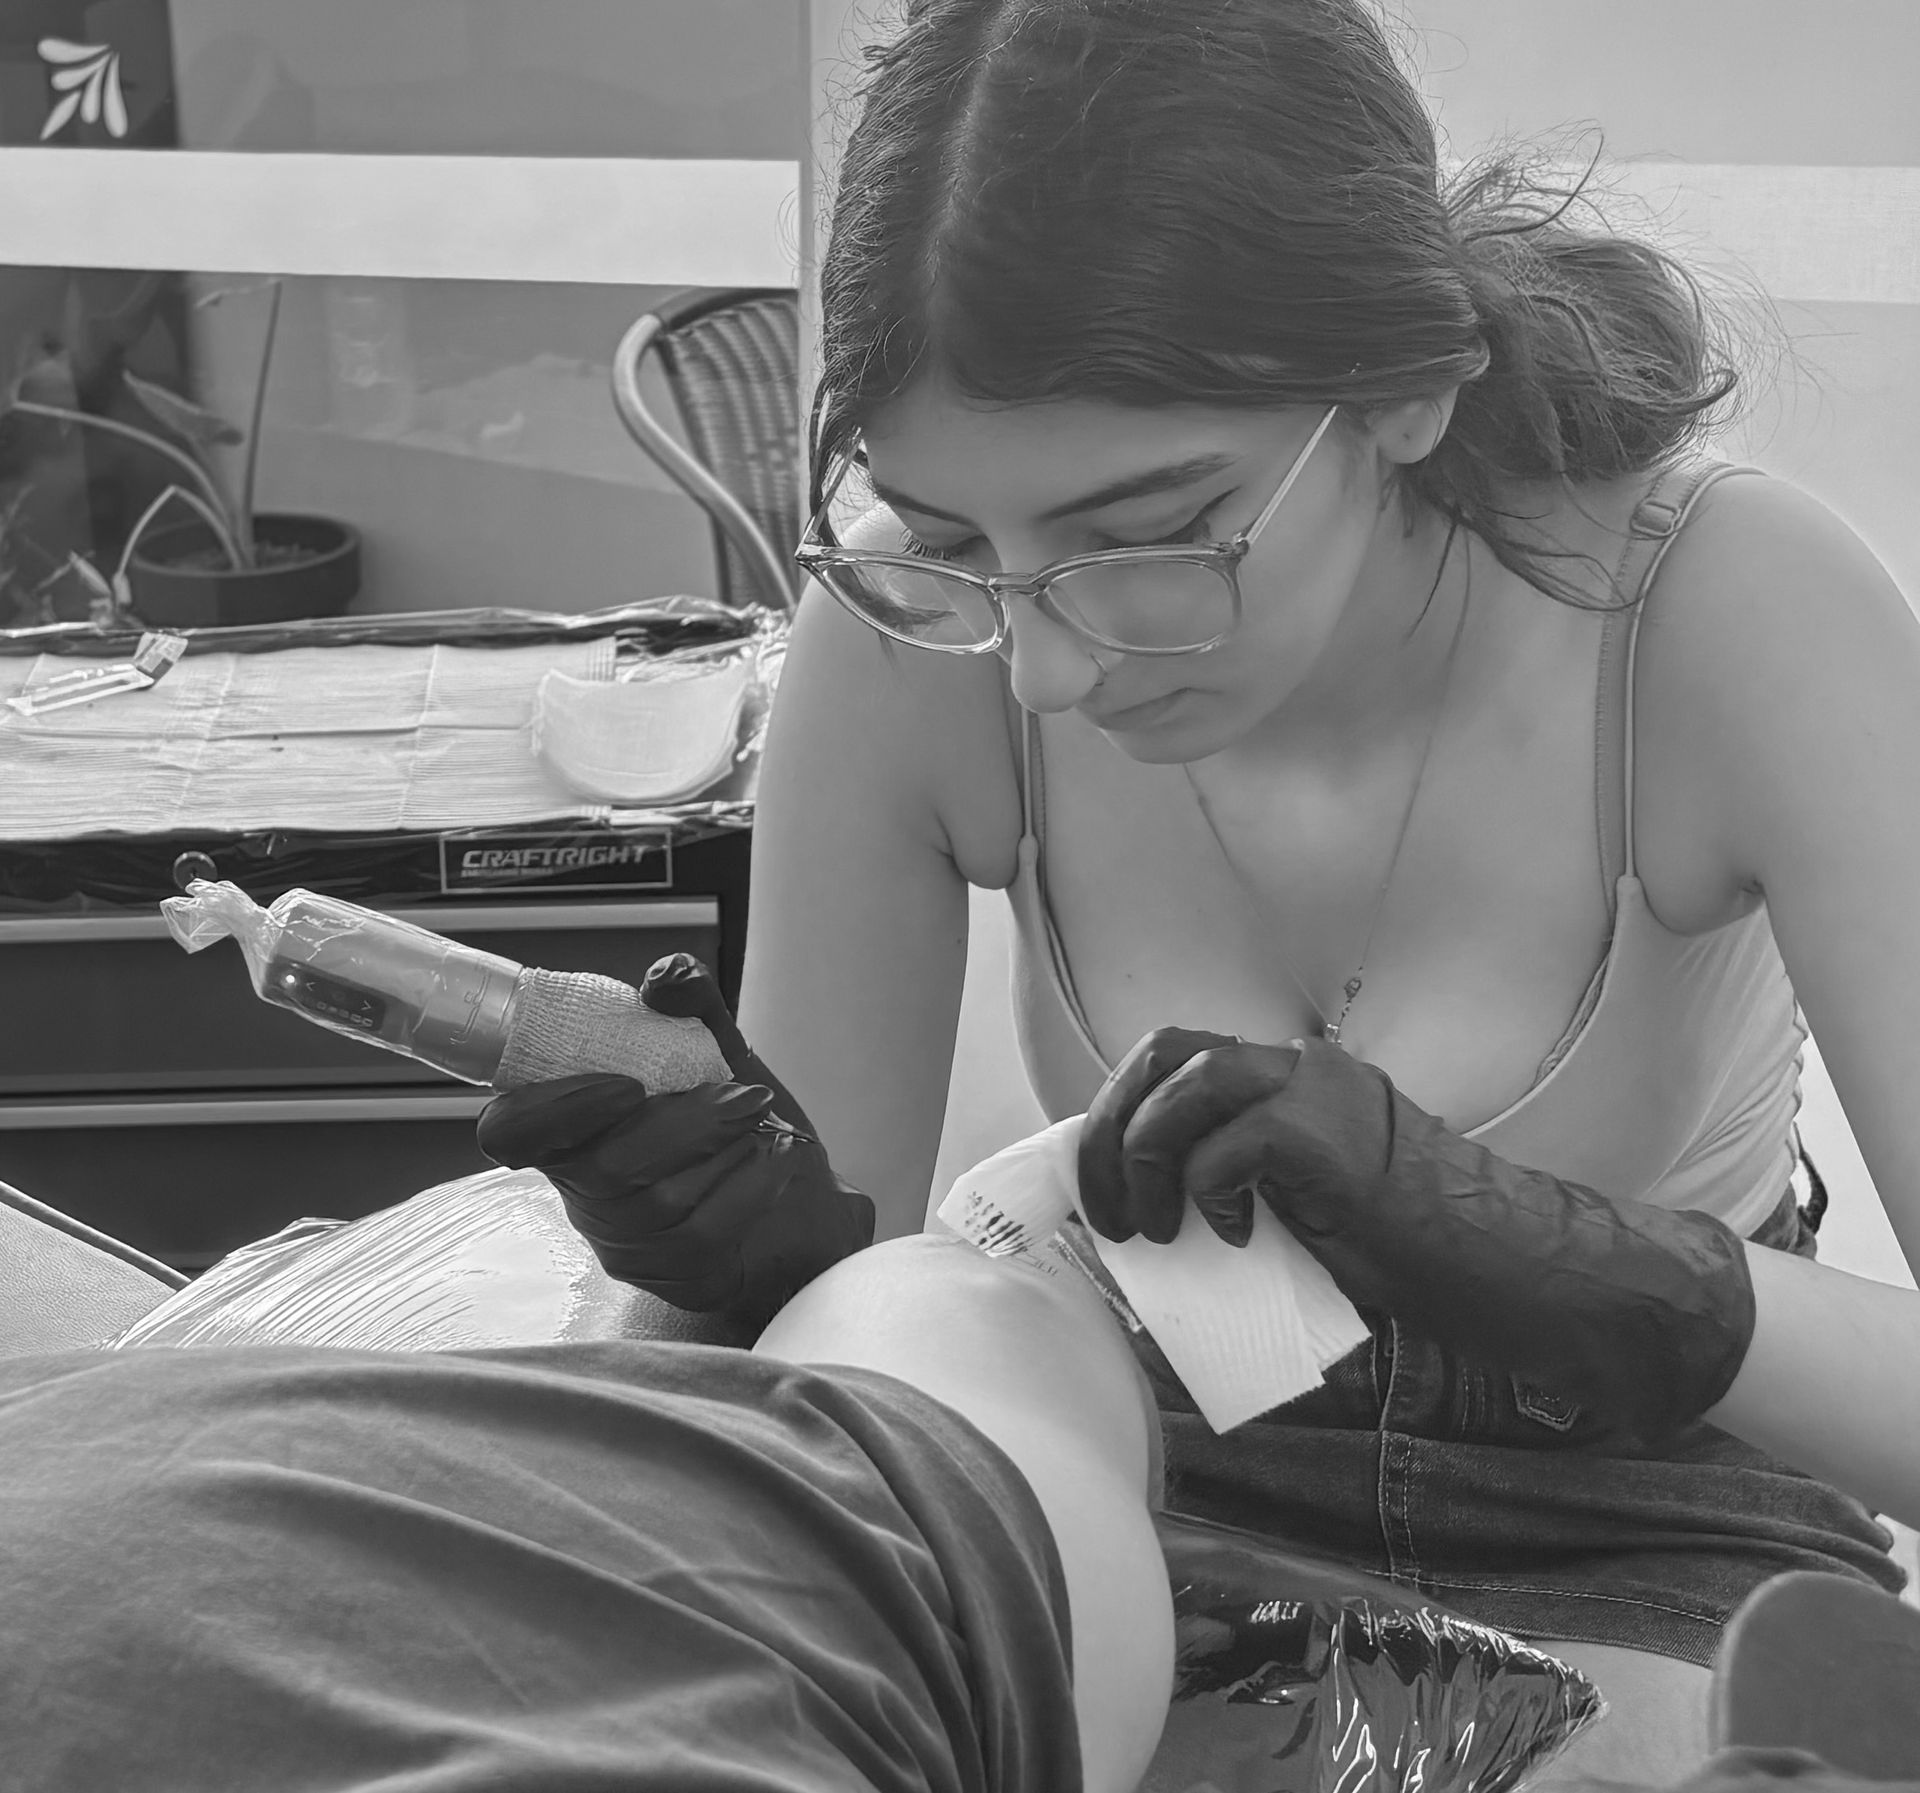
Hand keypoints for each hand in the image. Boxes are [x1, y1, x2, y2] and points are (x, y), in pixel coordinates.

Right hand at [476, 955, 873, 1328]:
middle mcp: (588, 1196)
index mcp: (575, 1132)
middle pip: (603, 1167)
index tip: (625, 1083)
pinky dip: (752, 1184)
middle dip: (683, 1122)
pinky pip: (706, 1232)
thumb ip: (691, 1008)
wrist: (808, 1201)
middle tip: (745, 1096)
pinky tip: (776, 1158)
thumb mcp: (719, 1056)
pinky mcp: (681, 1278)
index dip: (552, 1109)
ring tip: (763, 1121)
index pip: (510, 1133)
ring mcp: (631, 1246)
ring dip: (725, 1148)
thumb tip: (665, 977)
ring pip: (658, 1201)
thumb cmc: (743, 1130)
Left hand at [1078, 1028, 1755, 1449]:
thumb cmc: (1410, 1257)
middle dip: (1108, 1127)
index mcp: (1290, 1080)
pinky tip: (1234, 1237)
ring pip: (1187, 1081)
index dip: (1118, 1114)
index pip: (1173, 1061)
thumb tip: (1138, 1224)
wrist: (1508, 1272)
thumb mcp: (1296, 1212)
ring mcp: (1319, 1093)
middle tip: (1104, 1212)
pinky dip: (1209, 1190)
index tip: (1098, 1190)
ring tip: (1150, 1229)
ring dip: (1143, 1155)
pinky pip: (1231, 1143)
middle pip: (1163, 1051)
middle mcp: (1302, 1067)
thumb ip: (1232, 1188)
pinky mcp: (1330, 1136)